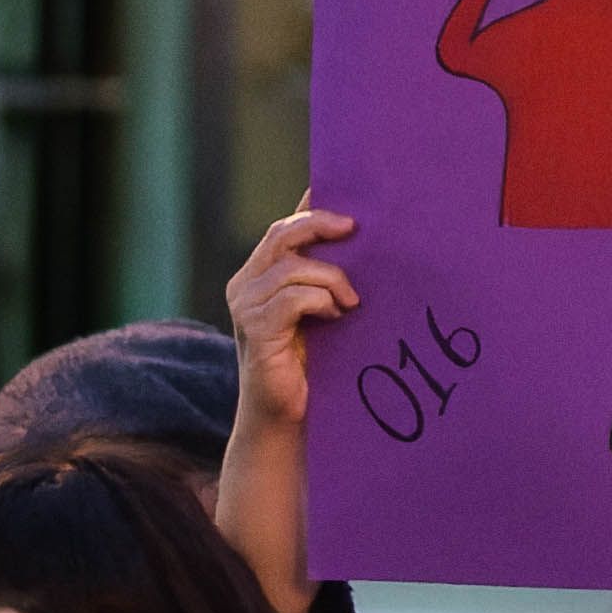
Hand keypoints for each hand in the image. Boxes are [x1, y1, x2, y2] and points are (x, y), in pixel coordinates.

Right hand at [226, 208, 359, 428]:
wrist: (287, 415)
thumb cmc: (314, 361)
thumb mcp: (324, 310)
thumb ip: (330, 277)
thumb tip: (365, 238)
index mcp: (260, 274)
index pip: (285, 227)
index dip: (313, 207)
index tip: (350, 197)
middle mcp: (245, 284)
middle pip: (283, 234)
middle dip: (322, 225)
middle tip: (356, 228)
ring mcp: (245, 306)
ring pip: (292, 266)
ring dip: (331, 277)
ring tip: (350, 302)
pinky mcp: (254, 329)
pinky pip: (292, 297)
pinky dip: (321, 300)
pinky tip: (336, 316)